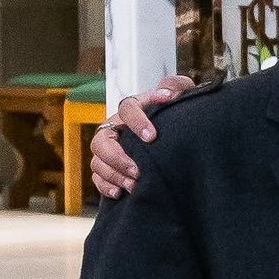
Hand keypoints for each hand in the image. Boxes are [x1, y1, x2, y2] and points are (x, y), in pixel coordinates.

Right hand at [88, 74, 195, 199]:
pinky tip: (120, 193)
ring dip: (114, 175)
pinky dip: (106, 186)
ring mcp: (109, 149)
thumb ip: (176, 86)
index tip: (152, 137)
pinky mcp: (109, 168)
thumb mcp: (180, 94)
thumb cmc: (174, 111)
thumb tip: (168, 94)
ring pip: (98, 161)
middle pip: (101, 141)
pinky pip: (97, 178)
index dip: (136, 122)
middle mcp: (115, 128)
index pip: (126, 108)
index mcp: (132, 108)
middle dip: (117, 157)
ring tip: (135, 186)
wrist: (173, 134)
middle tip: (138, 171)